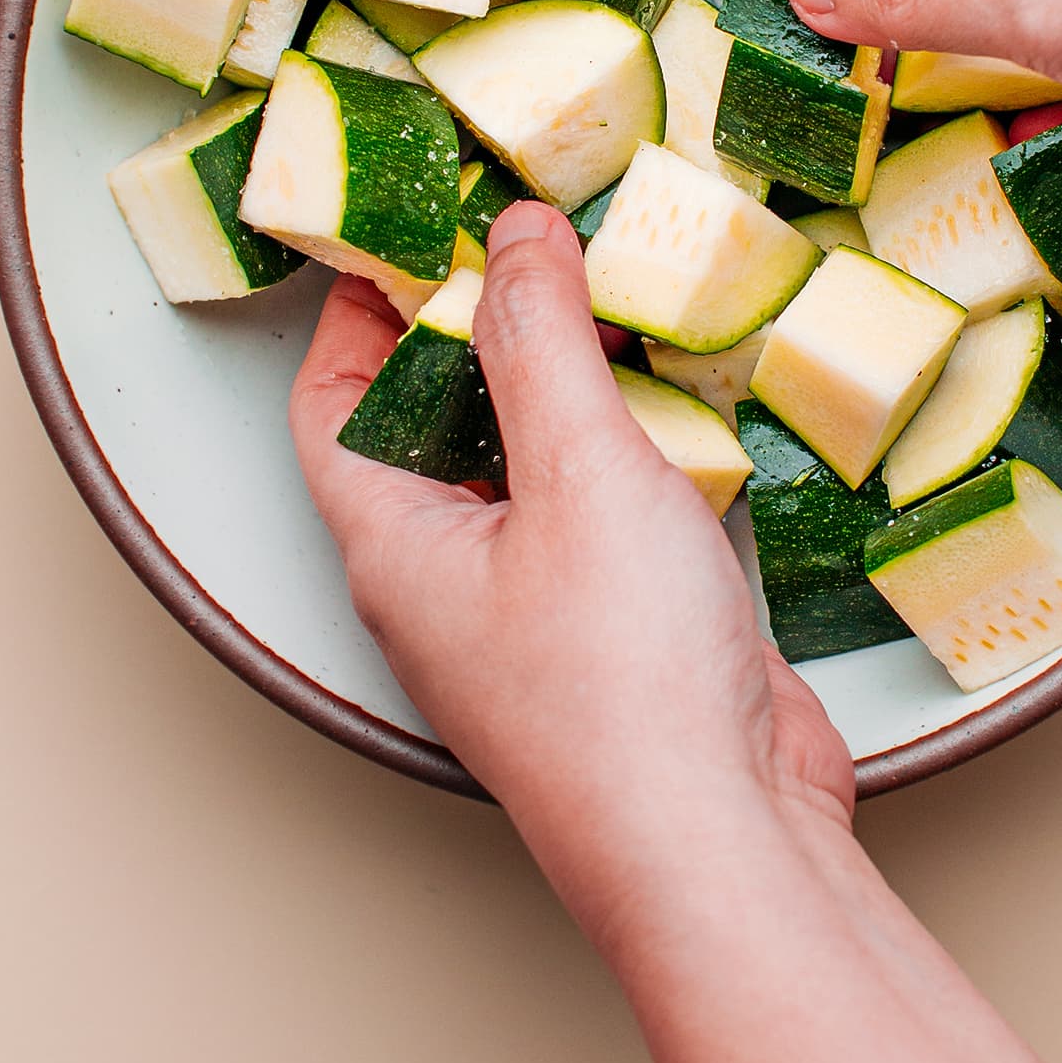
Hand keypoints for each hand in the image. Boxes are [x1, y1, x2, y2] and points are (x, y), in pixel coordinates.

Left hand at [289, 202, 852, 925]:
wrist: (728, 843)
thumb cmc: (623, 683)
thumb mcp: (576, 468)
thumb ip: (540, 336)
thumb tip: (514, 232)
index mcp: (394, 543)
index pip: (333, 399)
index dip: (361, 304)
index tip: (415, 220)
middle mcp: (450, 575)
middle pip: (432, 420)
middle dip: (475, 322)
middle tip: (527, 233)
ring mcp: (535, 603)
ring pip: (524, 459)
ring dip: (557, 375)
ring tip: (604, 284)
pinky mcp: (618, 620)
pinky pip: (600, 500)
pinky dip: (624, 434)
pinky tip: (673, 389)